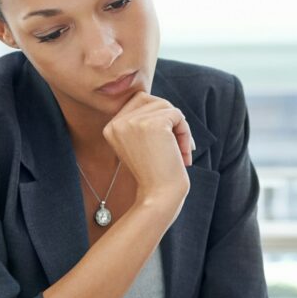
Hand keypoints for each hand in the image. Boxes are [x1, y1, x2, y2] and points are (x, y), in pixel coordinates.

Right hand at [103, 92, 193, 210]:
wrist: (159, 196)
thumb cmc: (155, 174)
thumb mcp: (141, 145)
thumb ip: (144, 122)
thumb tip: (162, 102)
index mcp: (111, 127)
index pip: (139, 102)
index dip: (158, 118)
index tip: (166, 143)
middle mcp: (117, 122)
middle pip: (152, 100)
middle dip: (170, 119)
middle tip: (177, 145)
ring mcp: (132, 122)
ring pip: (167, 107)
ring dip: (180, 128)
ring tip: (181, 152)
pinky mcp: (151, 124)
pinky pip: (177, 115)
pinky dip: (186, 133)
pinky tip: (183, 154)